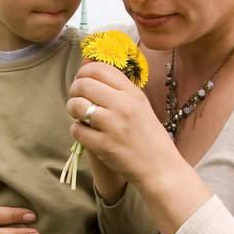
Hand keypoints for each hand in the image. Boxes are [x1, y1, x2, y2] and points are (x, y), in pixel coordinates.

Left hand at [66, 61, 211, 233]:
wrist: (160, 166)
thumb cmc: (148, 134)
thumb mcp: (139, 104)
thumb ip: (117, 87)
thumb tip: (88, 67)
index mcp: (132, 92)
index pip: (98, 68)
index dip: (83, 72)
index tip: (82, 81)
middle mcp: (123, 105)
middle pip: (83, 84)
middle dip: (74, 90)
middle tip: (78, 100)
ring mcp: (113, 125)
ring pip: (76, 105)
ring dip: (72, 110)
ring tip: (80, 116)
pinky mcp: (104, 145)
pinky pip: (76, 130)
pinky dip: (77, 130)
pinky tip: (86, 133)